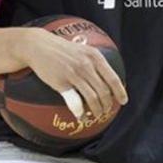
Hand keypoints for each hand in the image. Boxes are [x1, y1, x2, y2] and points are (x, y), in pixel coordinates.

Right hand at [12, 27, 127, 120]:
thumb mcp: (85, 50)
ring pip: (92, 98)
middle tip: (106, 110)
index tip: (123, 101)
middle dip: (107, 104)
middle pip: (104, 91)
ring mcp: (74, 74)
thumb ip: (97, 63)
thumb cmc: (64, 50)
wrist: (39, 46)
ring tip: (97, 114)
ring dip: (97, 110)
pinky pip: (75, 102)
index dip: (120, 92)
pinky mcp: (61, 83)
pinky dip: (80, 112)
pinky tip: (81, 117)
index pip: (113, 78)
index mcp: (95, 57)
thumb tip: (109, 79)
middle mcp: (86, 65)